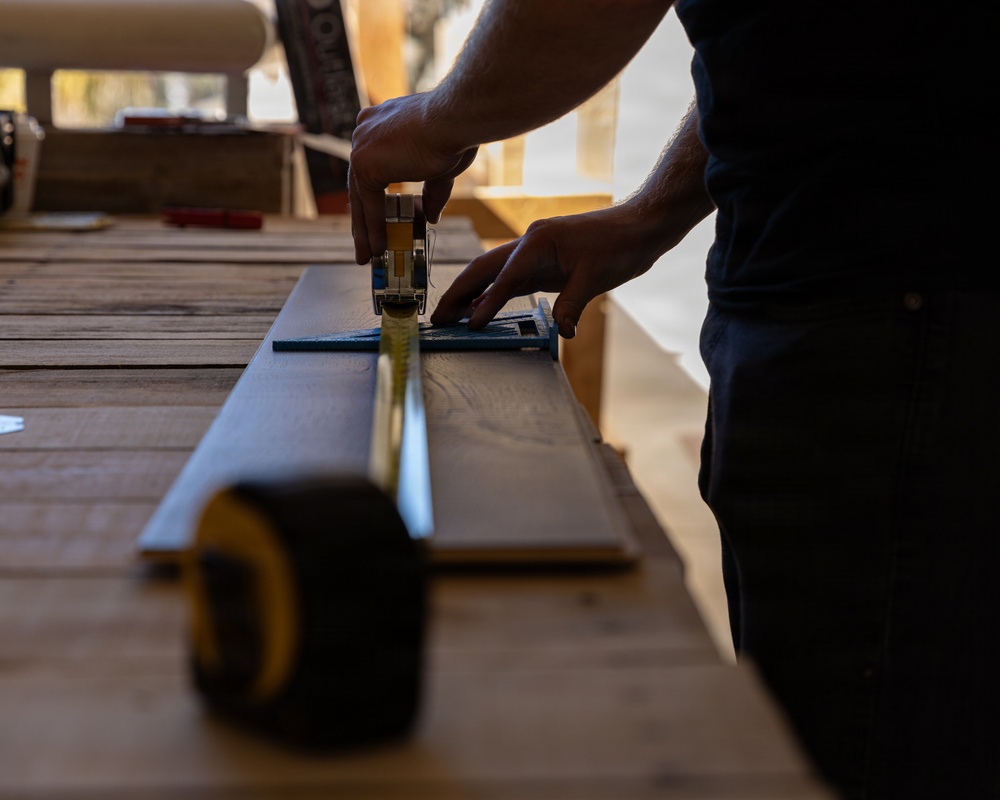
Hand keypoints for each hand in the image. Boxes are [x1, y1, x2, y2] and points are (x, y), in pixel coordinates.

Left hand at [349, 93, 477, 263]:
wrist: (454, 120)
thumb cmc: (455, 134)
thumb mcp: (440, 169)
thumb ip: (430, 193)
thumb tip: (429, 217)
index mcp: (380, 124)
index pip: (371, 169)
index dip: (372, 198)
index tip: (373, 219)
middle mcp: (365, 131)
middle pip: (360, 185)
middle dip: (363, 218)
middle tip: (366, 245)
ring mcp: (361, 146)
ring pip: (361, 197)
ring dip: (364, 230)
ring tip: (369, 255)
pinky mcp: (364, 163)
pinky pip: (369, 204)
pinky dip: (374, 227)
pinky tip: (379, 246)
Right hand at [430, 203, 667, 339]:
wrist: (639, 227)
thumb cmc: (620, 245)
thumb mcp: (596, 278)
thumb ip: (573, 304)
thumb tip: (562, 331)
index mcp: (537, 241)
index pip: (505, 277)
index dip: (486, 303)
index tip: (469, 325)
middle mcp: (529, 244)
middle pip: (484, 269)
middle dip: (458, 294)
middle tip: (437, 319)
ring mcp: (534, 253)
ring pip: (492, 274)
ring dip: (470, 295)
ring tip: (449, 318)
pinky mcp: (542, 263)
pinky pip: (510, 280)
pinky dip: (492, 295)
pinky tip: (479, 311)